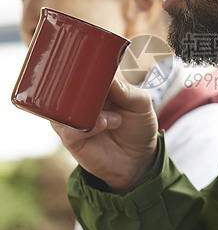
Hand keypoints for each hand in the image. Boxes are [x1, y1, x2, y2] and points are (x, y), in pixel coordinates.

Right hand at [51, 78, 157, 192]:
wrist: (139, 160)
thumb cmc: (139, 127)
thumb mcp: (141, 105)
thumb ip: (126, 91)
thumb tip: (108, 78)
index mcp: (95, 88)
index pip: (84, 72)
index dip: (90, 69)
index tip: (101, 70)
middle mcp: (80, 102)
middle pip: (69, 88)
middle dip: (86, 89)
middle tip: (107, 97)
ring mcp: (73, 120)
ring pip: (64, 108)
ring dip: (88, 110)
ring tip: (115, 119)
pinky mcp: (71, 140)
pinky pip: (67, 130)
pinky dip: (85, 127)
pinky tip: (103, 125)